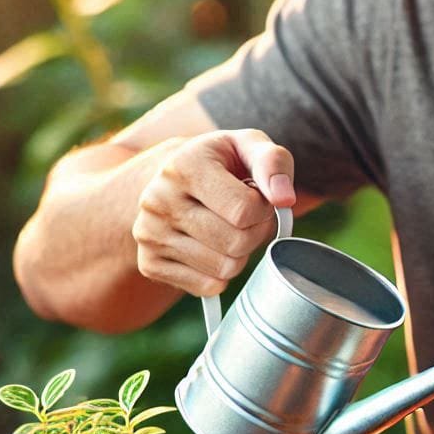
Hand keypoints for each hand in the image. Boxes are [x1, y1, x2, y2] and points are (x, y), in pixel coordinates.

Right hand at [132, 129, 294, 296]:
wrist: (173, 177)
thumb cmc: (221, 163)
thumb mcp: (248, 146)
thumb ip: (273, 163)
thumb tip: (284, 199)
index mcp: (184, 166)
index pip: (245, 209)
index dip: (263, 208)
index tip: (256, 196)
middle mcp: (158, 200)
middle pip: (237, 243)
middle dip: (255, 232)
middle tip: (246, 216)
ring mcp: (149, 234)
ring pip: (225, 268)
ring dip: (240, 254)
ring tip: (229, 228)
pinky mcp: (149, 263)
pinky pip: (208, 286)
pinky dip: (220, 273)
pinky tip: (212, 246)